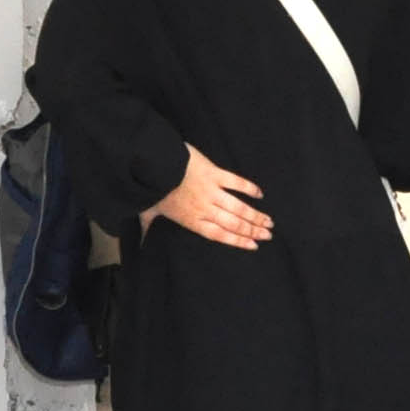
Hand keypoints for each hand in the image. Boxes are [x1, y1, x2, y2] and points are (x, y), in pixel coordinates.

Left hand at [142, 147, 271, 249]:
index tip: (254, 245)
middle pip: (234, 224)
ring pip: (239, 207)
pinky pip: (236, 182)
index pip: (220, 235)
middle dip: (253, 230)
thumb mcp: (147, 212)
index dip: (238, 241)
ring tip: (269, 221)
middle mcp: (205, 209)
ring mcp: (211, 191)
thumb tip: (139, 245)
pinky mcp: (214, 173)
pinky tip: (260, 194)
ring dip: (256, 215)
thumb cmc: (150, 189)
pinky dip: (249, 188)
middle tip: (269, 235)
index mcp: (192, 220)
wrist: (153, 164)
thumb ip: (148, 229)